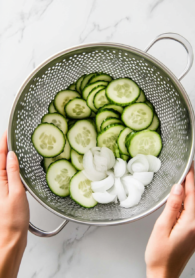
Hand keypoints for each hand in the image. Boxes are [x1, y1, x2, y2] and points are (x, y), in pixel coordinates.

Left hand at [0, 131, 28, 277]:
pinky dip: (12, 166)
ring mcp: (2, 187)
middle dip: (4, 146)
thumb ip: (12, 173)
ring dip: (8, 155)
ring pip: (3, 166)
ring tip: (14, 144)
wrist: (11, 237)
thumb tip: (11, 155)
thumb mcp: (16, 192)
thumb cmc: (13, 219)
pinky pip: (8, 174)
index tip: (7, 131)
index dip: (3, 142)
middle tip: (11, 134)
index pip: (0, 156)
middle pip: (0, 160)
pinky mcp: (6, 192)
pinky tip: (18, 164)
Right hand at [145, 162, 194, 277]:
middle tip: (185, 169)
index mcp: (191, 224)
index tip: (190, 165)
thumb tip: (178, 189)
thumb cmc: (159, 254)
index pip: (192, 194)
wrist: (164, 274)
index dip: (190, 178)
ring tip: (182, 180)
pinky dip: (188, 202)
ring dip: (189, 192)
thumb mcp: (162, 227)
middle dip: (190, 183)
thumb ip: (172, 207)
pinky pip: (193, 212)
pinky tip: (181, 199)